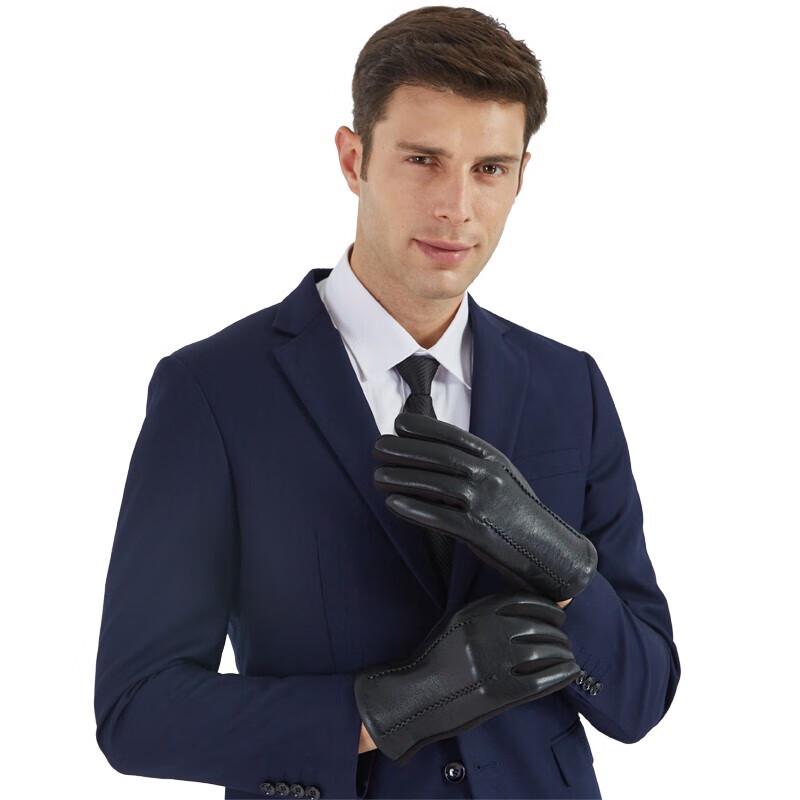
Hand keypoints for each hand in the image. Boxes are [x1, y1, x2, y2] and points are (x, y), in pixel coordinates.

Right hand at [355, 591, 580, 763]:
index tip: (559, 613)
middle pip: (539, 627)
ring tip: (568, 657)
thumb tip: (524, 609)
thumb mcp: (455, 623)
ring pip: (545, 653)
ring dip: (563, 654)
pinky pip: (542, 680)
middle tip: (564, 640)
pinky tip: (570, 672)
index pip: (526, 601)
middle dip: (558, 634)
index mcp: (476, 612)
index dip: (549, 607)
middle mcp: (488, 633)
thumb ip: (485, 613)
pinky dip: (561, 675)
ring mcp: (495, 663)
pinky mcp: (500, 692)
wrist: (416, 696)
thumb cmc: (435, 658)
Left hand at [373, 412, 596, 601]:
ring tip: (377, 476)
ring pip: (436, 484)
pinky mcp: (480, 531)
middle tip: (377, 446)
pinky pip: (440, 518)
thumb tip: (436, 454)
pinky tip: (393, 504)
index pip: (454, 436)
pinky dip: (414, 510)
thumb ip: (475, 465)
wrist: (551, 551)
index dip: (424, 427)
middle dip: (404, 450)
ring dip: (402, 478)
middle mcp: (489, 475)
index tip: (398, 423)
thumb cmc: (521, 514)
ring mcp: (485, 502)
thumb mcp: (503, 479)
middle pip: (439, 457)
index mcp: (495, 459)